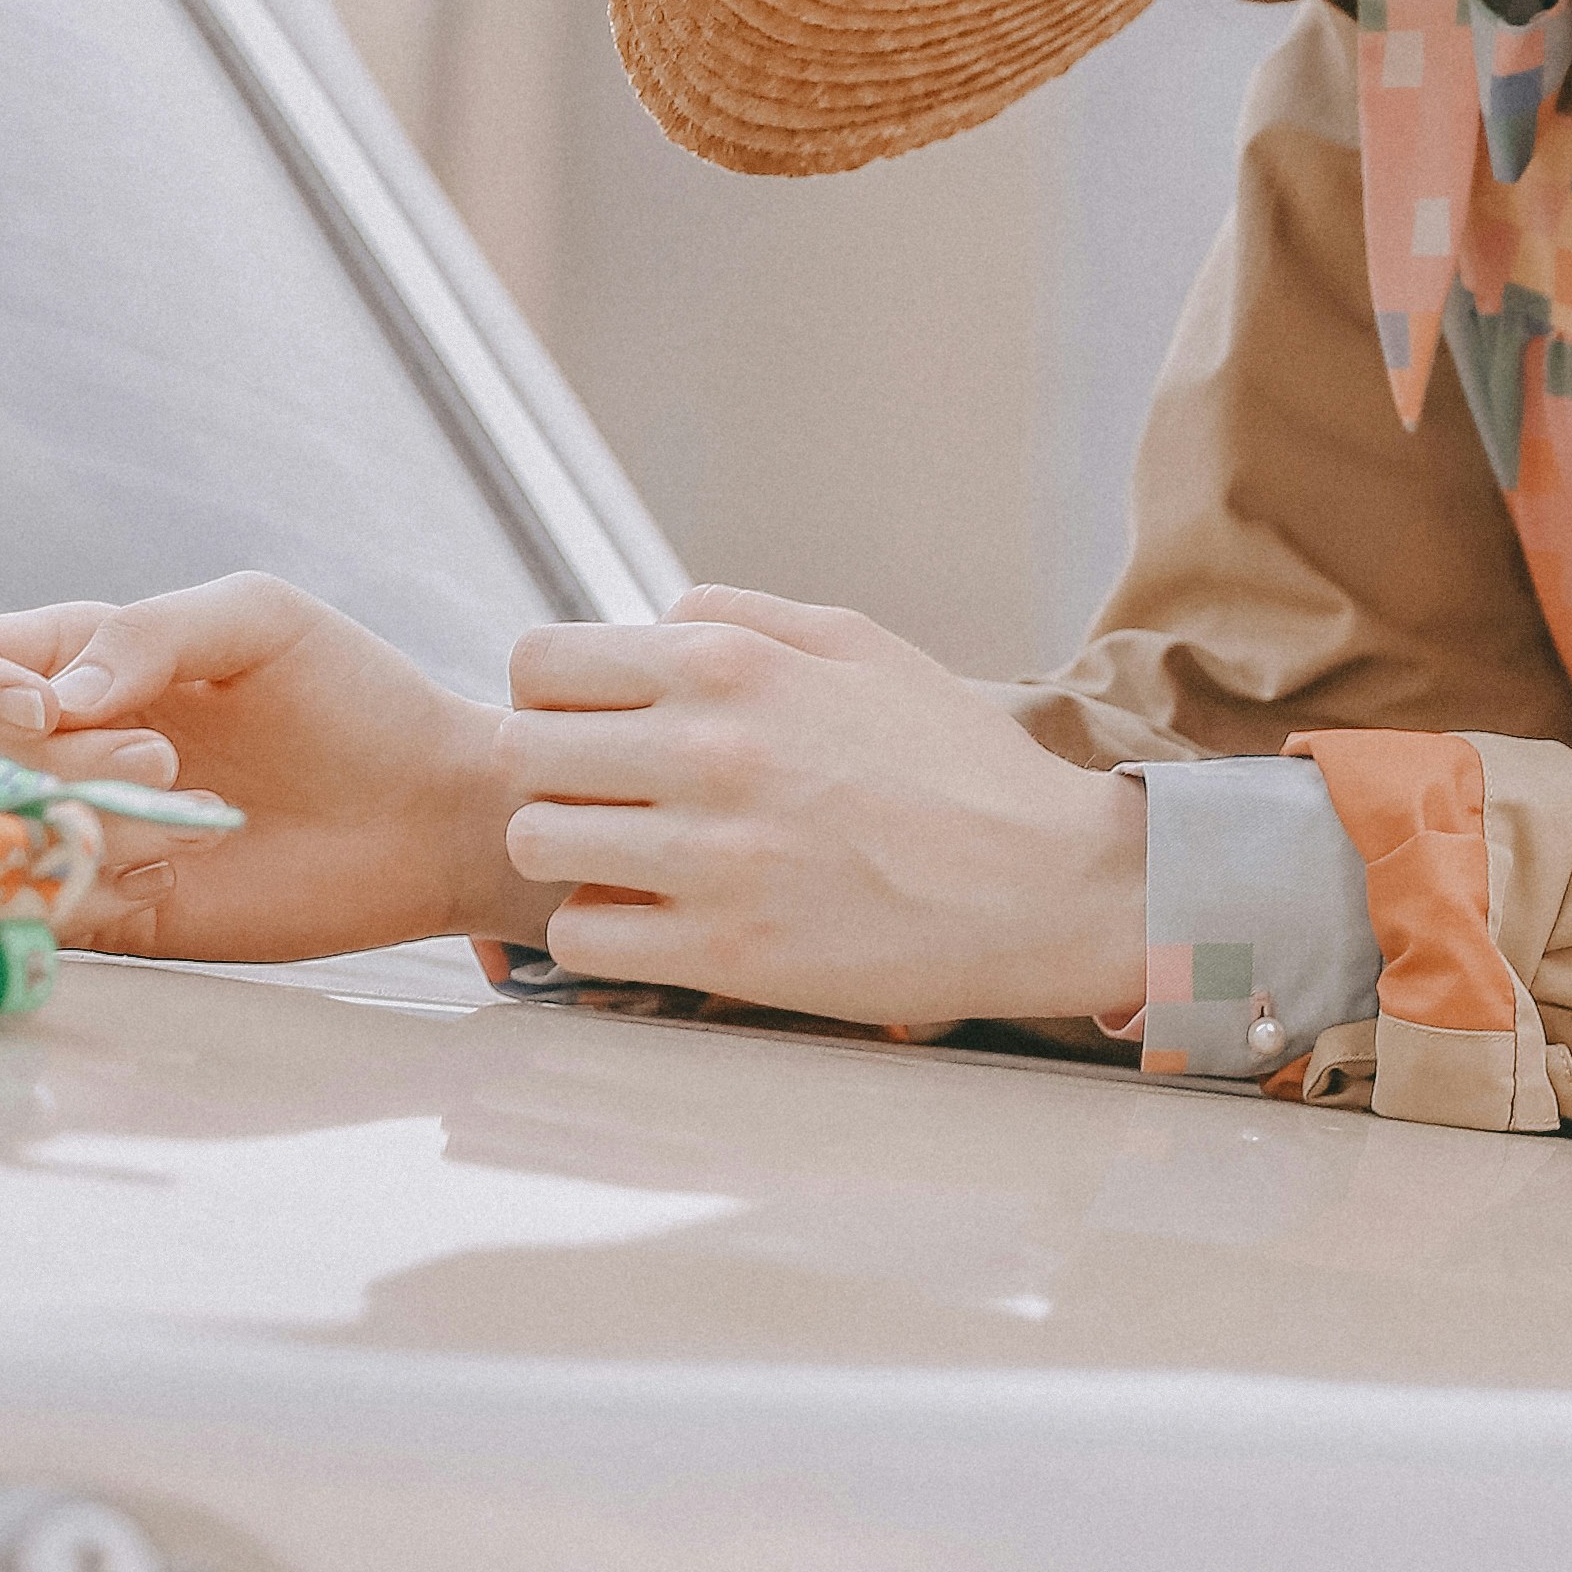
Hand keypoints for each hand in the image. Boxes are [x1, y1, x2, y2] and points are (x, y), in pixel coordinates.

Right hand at [0, 576, 520, 961]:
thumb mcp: (258, 619)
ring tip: (193, 821)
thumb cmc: (354, 697)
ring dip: (74, 826)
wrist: (430, 811)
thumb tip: (53, 694)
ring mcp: (85, 829)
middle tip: (163, 765)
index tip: (44, 707)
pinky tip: (170, 875)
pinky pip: (39, 908)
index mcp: (83, 659)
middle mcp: (65, 744)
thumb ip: (147, 630)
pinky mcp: (117, 910)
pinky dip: (85, 890)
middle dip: (49, 760)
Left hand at [503, 588, 1144, 1032]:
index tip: (594, 729)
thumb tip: (653, 617)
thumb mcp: (863, 644)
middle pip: (520, 754)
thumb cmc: (960, 763)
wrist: (1051, 885)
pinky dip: (601, 934)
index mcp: (734, 667)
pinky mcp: (725, 955)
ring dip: (568, 857)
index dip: (553, 697)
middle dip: (551, 776)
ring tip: (629, 865)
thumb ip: (742, 616)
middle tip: (607, 802)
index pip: (540, 662)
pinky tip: (656, 923)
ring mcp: (713, 858)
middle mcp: (710, 753)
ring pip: (535, 846)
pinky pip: (580, 940)